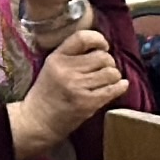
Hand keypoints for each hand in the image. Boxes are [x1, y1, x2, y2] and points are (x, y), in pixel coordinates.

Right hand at [10, 24, 129, 159]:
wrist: (38, 121)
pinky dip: (120, 87)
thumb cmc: (47, 93)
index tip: (104, 46)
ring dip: (114, 76)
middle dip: (109, 62)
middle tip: (104, 69)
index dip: (98, 39)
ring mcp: (78, 87)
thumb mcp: (52, 67)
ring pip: (111, 72)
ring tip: (108, 80)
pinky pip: (112, 89)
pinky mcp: (87, 103)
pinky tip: (121, 86)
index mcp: (57, 58)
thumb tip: (101, 47)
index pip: (82, 37)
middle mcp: (67, 70)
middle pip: (102, 56)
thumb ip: (71, 55)